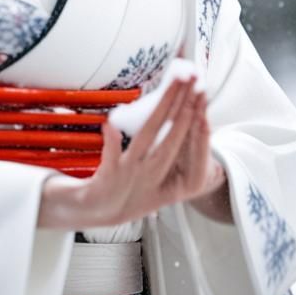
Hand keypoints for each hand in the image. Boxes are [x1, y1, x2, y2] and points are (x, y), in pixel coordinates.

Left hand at [38, 76, 214, 229]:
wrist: (95, 214)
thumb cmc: (124, 190)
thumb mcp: (148, 171)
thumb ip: (159, 141)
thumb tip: (169, 107)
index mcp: (162, 169)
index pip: (181, 135)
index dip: (191, 111)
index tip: (199, 87)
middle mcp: (150, 171)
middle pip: (172, 134)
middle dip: (184, 106)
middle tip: (194, 80)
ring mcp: (130, 175)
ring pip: (147, 140)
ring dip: (160, 114)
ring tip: (173, 89)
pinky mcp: (107, 180)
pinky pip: (110, 159)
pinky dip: (111, 143)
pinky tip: (109, 124)